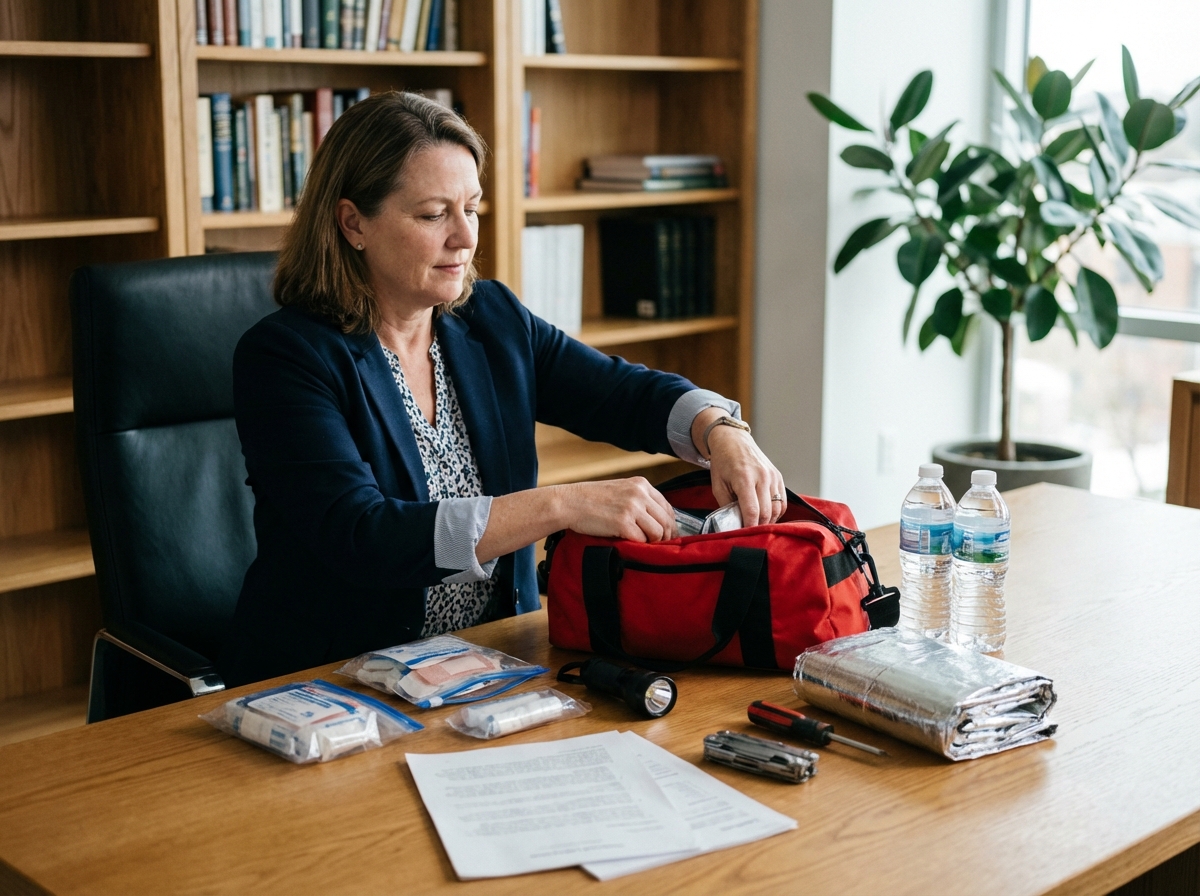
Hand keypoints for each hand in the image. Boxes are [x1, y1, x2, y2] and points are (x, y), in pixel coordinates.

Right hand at [558, 477, 676, 541]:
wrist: (569, 502)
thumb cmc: (591, 499)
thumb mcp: (620, 490)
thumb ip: (638, 500)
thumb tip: (657, 520)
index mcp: (641, 484)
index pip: (667, 506)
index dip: (670, 523)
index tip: (668, 534)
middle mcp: (639, 493)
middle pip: (666, 520)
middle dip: (666, 536)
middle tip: (661, 546)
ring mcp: (632, 507)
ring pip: (658, 531)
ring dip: (653, 542)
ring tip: (645, 546)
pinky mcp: (623, 522)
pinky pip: (642, 539)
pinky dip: (639, 545)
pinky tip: (632, 544)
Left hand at [706, 425, 786, 526]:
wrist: (733, 440)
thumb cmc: (723, 462)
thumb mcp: (718, 485)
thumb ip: (726, 505)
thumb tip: (735, 523)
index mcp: (744, 478)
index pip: (752, 510)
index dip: (749, 526)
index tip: (744, 534)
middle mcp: (762, 477)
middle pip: (767, 512)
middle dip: (758, 526)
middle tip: (749, 532)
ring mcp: (772, 476)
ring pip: (777, 508)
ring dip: (769, 520)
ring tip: (758, 524)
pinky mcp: (778, 476)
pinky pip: (782, 500)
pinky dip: (776, 511)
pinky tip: (767, 514)